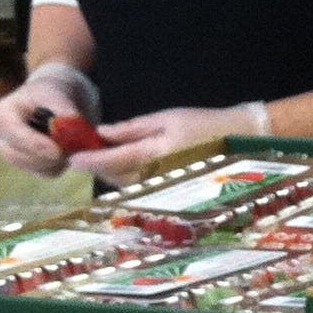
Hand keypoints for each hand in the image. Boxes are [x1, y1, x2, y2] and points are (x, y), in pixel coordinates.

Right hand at [0, 65, 96, 176]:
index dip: (34, 144)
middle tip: (74, 149)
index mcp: (2, 113)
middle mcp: (1, 136)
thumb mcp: (57, 93)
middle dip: (48, 156)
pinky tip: (68, 150)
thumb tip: (74, 124)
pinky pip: (45, 172)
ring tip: (73, 144)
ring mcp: (11, 152)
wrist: (52, 100)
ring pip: (35, 167)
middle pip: (19, 156)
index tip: (58, 151)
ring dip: (57, 160)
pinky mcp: (27, 164)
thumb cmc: (50, 92)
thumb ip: (64, 109)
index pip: (13, 133)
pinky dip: (61, 164)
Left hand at [68, 103, 265, 186]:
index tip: (72, 157)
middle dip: (98, 167)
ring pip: (127, 186)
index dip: (90, 160)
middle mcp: (158, 176)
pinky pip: (141, 189)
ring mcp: (165, 188)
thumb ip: (133, 129)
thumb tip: (102, 133)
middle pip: (115, 177)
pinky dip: (127, 180)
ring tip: (101, 161)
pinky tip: (123, 169)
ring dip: (110, 175)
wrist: (241, 142)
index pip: (113, 161)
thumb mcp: (167, 118)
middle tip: (83, 154)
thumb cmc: (204, 124)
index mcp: (156, 153)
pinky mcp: (172, 194)